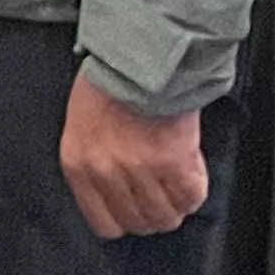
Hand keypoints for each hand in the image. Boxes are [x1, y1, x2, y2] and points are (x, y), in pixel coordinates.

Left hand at [60, 75, 209, 238]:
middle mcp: (106, 172)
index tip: (136, 211)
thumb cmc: (111, 79)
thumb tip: (118, 191)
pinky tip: (192, 172)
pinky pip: (191, 196)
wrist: (139, 52)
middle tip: (164, 196)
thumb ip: (96, 161)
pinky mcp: (173, 161)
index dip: (126, 220)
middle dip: (155, 214)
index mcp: (78, 164)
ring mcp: (140, 169)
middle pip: (139, 222)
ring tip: (179, 185)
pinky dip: (195, 189)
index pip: (104, 223)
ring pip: (166, 215)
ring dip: (177, 204)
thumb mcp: (83, 123)